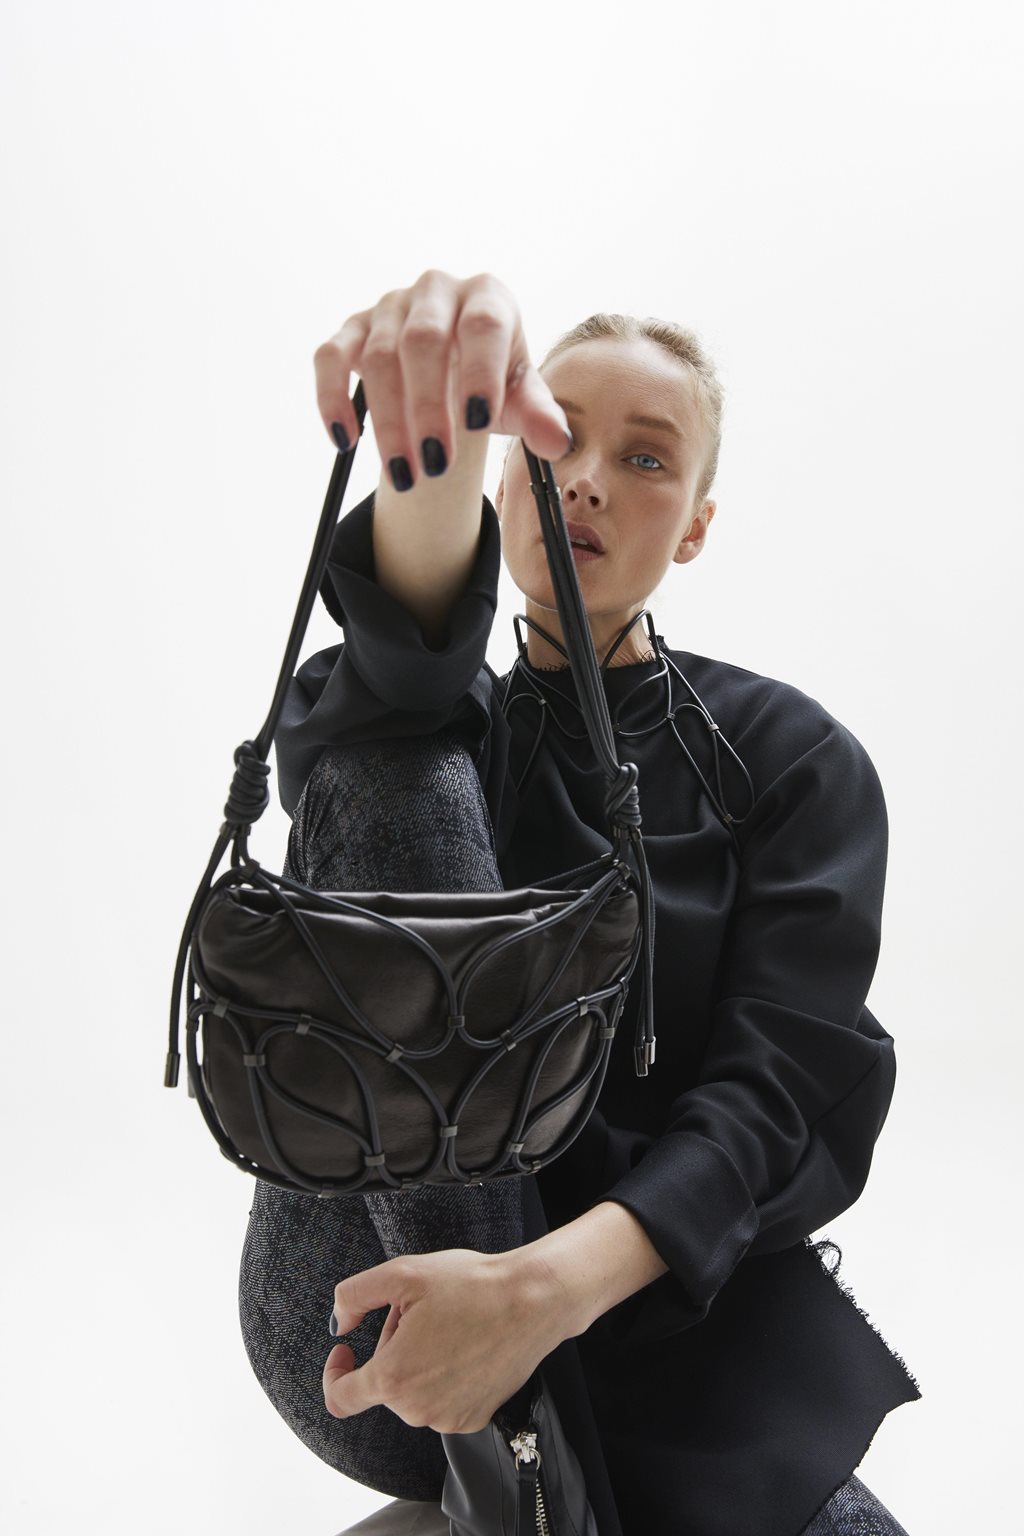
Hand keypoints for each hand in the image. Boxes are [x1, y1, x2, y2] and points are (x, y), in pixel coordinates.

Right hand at [313, 269, 572, 488]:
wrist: (454, 369)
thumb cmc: (492, 379)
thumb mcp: (521, 397)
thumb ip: (540, 416)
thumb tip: (557, 444)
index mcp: (487, 296)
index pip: (483, 325)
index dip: (480, 372)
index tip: (478, 424)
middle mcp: (436, 291)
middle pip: (424, 340)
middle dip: (429, 407)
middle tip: (437, 465)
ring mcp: (388, 307)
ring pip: (377, 356)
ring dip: (389, 421)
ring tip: (405, 475)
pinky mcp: (351, 330)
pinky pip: (329, 358)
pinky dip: (331, 398)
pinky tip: (346, 440)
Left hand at [323, 1247, 564, 1433]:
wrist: (532, 1302)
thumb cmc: (473, 1286)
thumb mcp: (402, 1273)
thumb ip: (354, 1296)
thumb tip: (340, 1323)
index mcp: (393, 1377)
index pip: (341, 1397)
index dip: (335, 1371)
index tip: (347, 1350)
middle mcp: (417, 1409)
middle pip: (384, 1383)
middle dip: (393, 1347)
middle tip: (421, 1312)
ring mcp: (447, 1418)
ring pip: (413, 1392)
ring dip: (418, 1361)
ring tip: (448, 1325)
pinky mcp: (474, 1419)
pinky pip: (441, 1401)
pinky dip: (444, 1377)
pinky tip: (466, 1345)